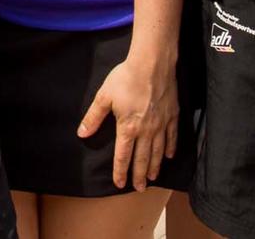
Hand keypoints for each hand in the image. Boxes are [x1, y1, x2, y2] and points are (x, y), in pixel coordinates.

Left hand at [77, 50, 178, 189]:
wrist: (151, 65)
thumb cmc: (125, 79)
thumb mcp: (104, 97)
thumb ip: (94, 117)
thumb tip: (82, 134)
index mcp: (127, 128)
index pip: (123, 156)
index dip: (120, 172)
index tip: (120, 184)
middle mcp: (146, 131)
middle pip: (142, 158)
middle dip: (140, 175)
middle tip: (140, 188)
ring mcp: (161, 125)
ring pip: (158, 151)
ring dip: (155, 166)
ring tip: (153, 178)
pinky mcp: (172, 116)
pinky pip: (171, 137)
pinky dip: (169, 148)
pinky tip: (168, 156)